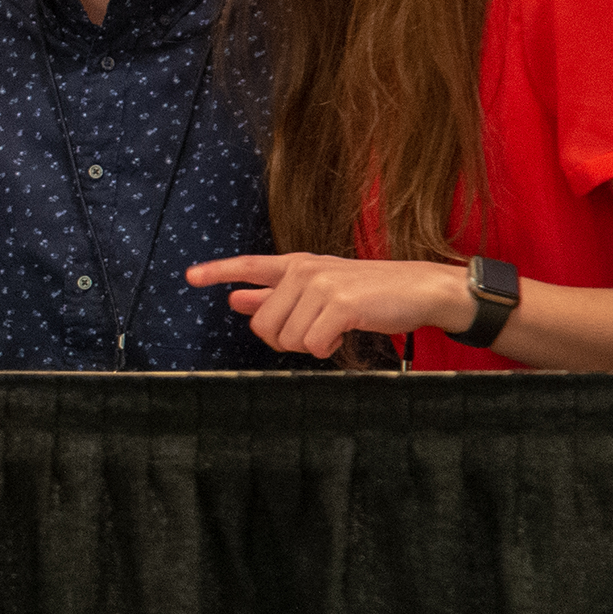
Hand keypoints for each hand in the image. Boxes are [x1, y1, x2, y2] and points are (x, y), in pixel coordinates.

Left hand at [184, 251, 472, 358]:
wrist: (422, 289)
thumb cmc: (372, 294)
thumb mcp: (320, 288)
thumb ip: (277, 295)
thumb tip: (237, 299)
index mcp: (297, 265)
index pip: (249, 265)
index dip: (217, 272)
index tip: (190, 277)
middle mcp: (304, 270)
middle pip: (263, 324)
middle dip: (284, 340)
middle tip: (314, 332)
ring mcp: (320, 284)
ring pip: (287, 338)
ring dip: (310, 345)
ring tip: (334, 328)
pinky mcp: (339, 303)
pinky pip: (312, 344)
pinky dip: (327, 348)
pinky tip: (343, 334)